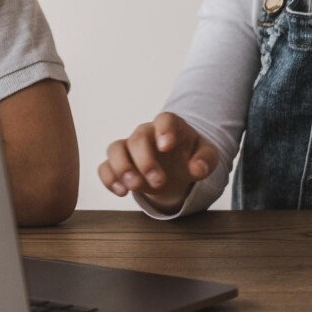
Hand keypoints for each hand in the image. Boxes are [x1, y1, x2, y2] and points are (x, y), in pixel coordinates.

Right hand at [99, 113, 218, 214]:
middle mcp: (146, 133)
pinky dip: (109, 179)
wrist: (176, 164)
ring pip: (115, 149)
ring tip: (134, 187)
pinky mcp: (119, 164)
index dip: (164, 130)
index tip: (166, 146)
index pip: (165, 120)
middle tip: (159, 181)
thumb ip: (205, 160)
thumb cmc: (190, 154)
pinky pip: (105, 167)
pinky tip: (121, 192)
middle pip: (138, 138)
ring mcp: (129, 147)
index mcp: (170, 126)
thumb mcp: (207, 155)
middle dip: (145, 161)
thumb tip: (197, 169)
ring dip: (122, 168)